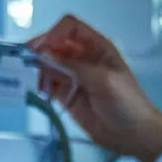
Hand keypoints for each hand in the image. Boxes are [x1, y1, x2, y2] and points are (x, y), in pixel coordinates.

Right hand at [29, 15, 161, 161]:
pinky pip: (48, 83)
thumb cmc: (125, 102)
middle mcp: (83, 57)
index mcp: (97, 46)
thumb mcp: (103, 80)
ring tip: (31, 79)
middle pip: (55, 44)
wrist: (133, 133)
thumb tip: (44, 56)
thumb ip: (74, 67)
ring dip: (37, 68)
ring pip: (48, 63)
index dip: (54, 33)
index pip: (70, 27)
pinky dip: (40, 84)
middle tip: (27, 62)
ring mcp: (74, 76)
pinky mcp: (67, 94)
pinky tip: (37, 90)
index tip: (41, 47)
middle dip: (41, 50)